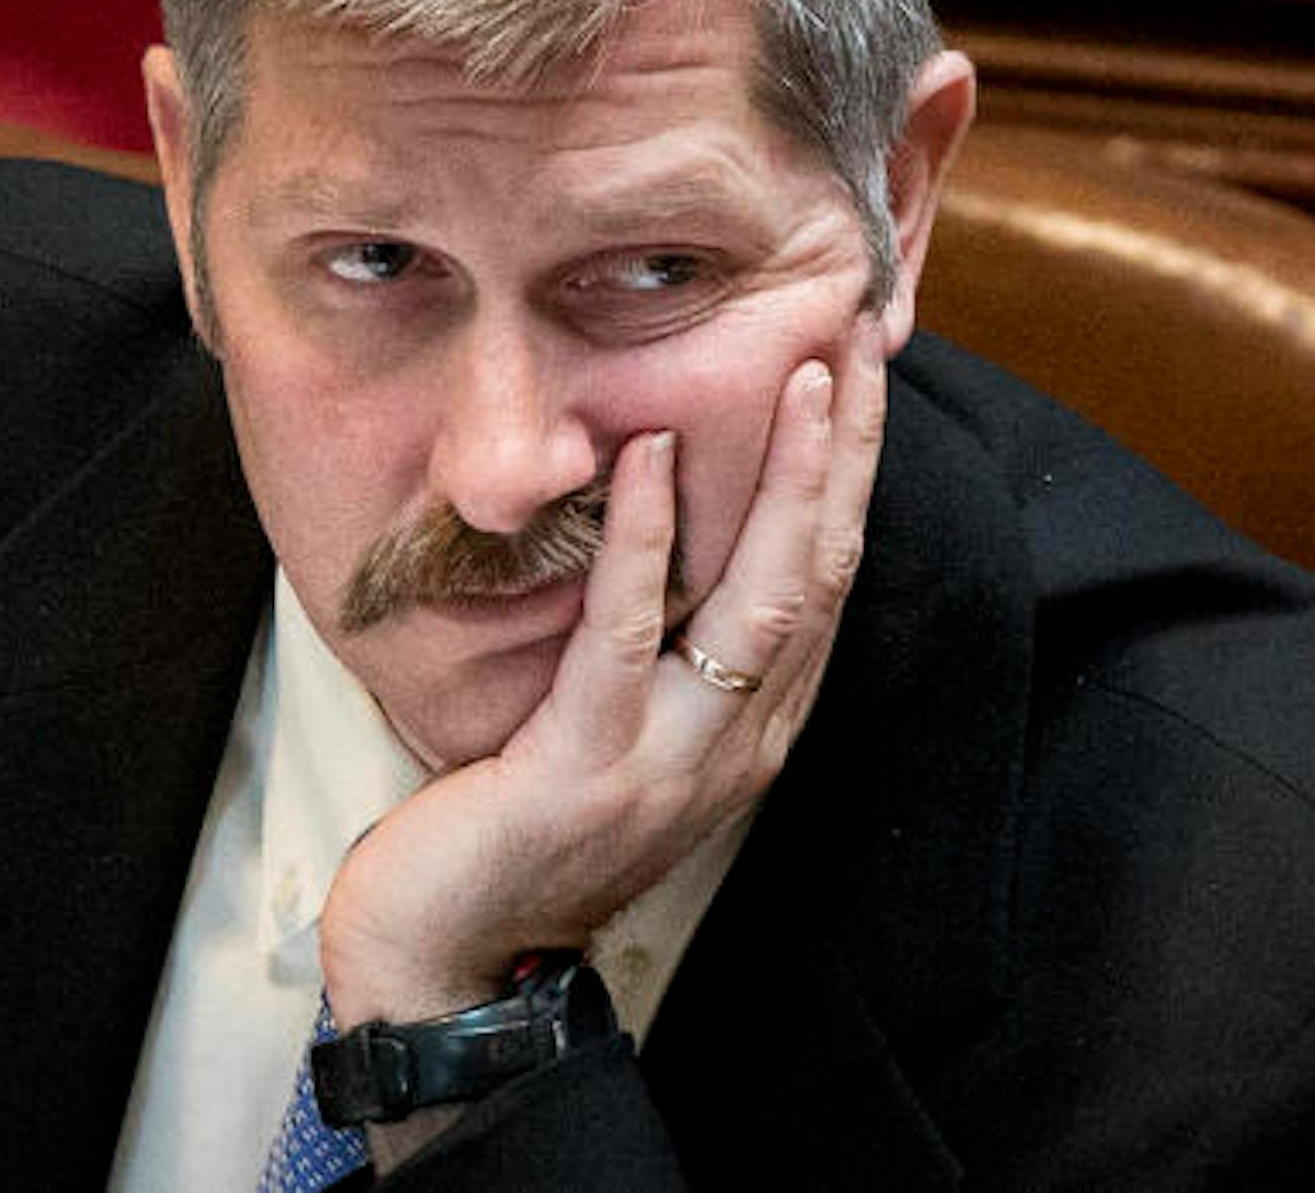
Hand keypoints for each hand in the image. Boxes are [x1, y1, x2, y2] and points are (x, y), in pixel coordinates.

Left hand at [318, 313, 889, 1036]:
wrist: (452, 964)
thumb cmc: (523, 834)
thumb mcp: (619, 737)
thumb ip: (660, 654)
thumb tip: (665, 532)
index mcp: (749, 731)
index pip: (823, 584)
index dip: (850, 480)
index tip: (861, 381)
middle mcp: (735, 744)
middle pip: (819, 578)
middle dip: (847, 459)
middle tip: (861, 348)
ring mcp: (671, 761)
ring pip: (760, 603)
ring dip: (787, 482)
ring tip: (804, 382)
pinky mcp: (589, 767)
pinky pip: (629, 638)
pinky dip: (644, 543)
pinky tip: (647, 460)